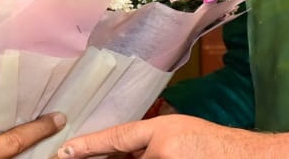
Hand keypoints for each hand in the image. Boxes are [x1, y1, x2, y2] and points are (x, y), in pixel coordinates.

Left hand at [56, 115, 288, 158]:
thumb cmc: (223, 148)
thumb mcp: (184, 134)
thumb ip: (154, 143)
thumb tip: (123, 152)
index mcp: (164, 133)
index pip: (117, 139)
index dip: (90, 146)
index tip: (65, 152)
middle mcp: (163, 151)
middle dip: (116, 158)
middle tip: (109, 155)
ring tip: (184, 152)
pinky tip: (184, 157)